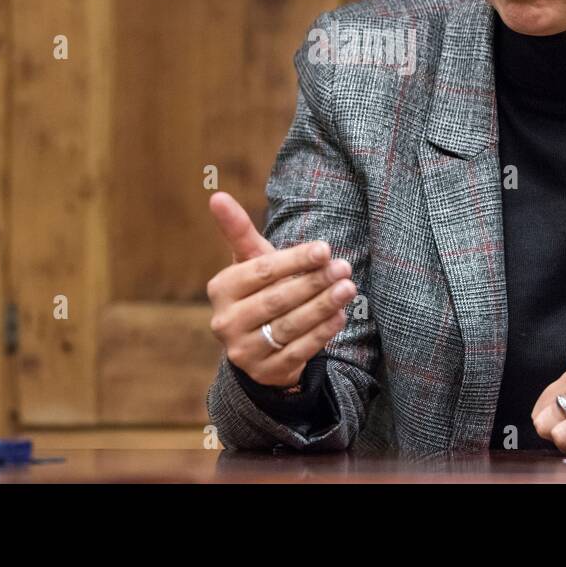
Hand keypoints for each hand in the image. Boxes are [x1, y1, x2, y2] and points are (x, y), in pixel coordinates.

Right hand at [205, 191, 355, 388]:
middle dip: (314, 282)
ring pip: (290, 326)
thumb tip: (217, 194)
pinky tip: (340, 316)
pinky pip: (298, 351)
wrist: (259, 343)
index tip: (325, 248)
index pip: (262, 272)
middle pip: (277, 299)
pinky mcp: (265, 372)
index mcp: (221, 289)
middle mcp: (226, 322)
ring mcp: (244, 351)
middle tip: (344, 267)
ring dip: (323, 306)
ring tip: (348, 288)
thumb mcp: (250, 261)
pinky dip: (321, 333)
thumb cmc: (259, 290)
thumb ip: (237, 230)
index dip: (294, 260)